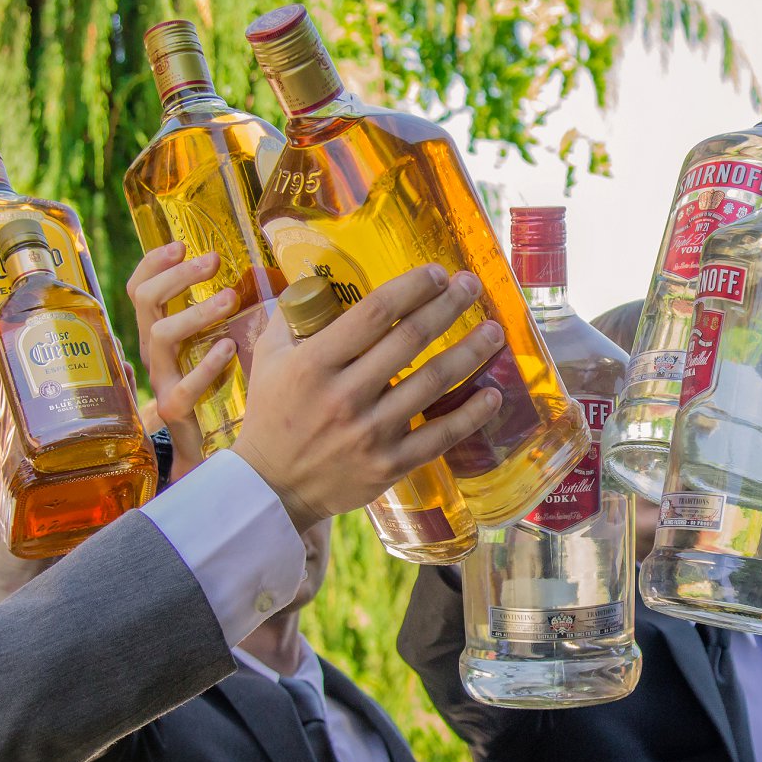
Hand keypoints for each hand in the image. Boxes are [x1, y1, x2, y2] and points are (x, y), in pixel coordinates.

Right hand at [125, 243, 238, 482]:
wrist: (208, 456)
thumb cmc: (220, 392)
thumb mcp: (222, 346)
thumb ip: (234, 318)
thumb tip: (273, 279)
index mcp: (163, 333)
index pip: (142, 288)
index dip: (153, 262)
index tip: (180, 243)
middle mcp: (156, 354)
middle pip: (145, 302)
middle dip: (177, 276)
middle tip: (211, 260)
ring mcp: (163, 382)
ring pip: (160, 337)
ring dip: (195, 313)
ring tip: (229, 298)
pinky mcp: (178, 412)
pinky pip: (181, 389)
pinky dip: (205, 366)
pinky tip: (228, 350)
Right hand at [231, 265, 504, 532]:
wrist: (270, 488)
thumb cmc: (272, 413)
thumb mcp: (268, 358)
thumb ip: (295, 317)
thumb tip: (320, 278)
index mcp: (314, 363)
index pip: (375, 313)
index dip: (413, 288)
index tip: (437, 273)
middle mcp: (345, 395)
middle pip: (411, 339)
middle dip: (449, 306)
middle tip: (472, 286)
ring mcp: (370, 433)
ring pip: (433, 383)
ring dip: (470, 352)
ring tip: (494, 330)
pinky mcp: (388, 465)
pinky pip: (439, 436)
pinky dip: (471, 414)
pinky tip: (493, 394)